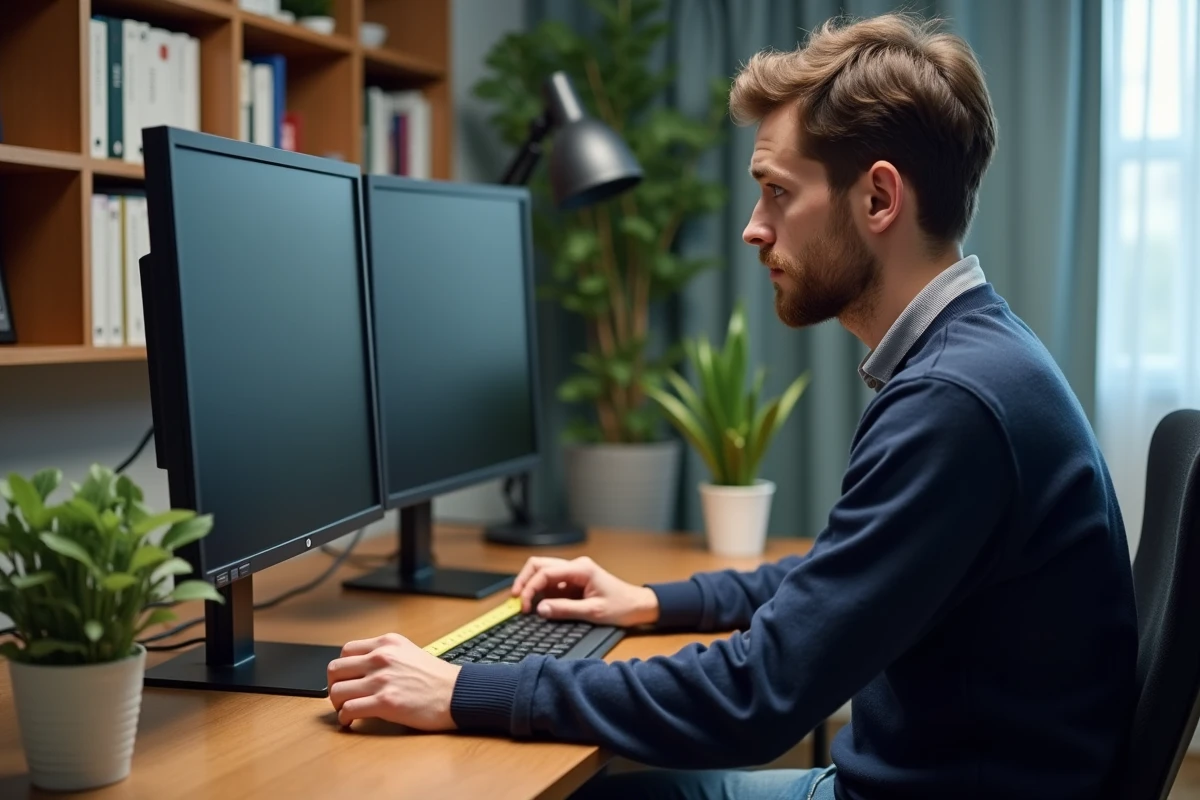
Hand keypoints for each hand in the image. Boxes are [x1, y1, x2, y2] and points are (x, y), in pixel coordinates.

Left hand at [328, 633, 460, 730]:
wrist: (457, 693)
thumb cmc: (436, 678)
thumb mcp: (409, 652)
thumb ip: (385, 655)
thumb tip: (361, 669)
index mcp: (387, 642)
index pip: (346, 650)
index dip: (342, 668)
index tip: (346, 678)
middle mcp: (382, 657)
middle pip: (335, 669)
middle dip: (334, 685)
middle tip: (341, 696)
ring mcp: (382, 679)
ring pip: (337, 691)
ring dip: (338, 704)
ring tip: (346, 710)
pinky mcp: (385, 702)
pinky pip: (349, 710)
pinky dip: (345, 718)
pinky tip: (351, 721)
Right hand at [512, 556, 658, 626]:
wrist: (639, 606)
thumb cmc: (622, 606)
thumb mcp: (593, 612)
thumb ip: (565, 609)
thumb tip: (540, 610)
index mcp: (580, 569)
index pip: (545, 572)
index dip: (530, 588)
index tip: (524, 606)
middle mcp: (575, 566)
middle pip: (539, 565)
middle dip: (524, 581)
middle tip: (516, 600)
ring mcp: (573, 573)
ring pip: (543, 572)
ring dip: (531, 586)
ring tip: (524, 605)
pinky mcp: (573, 583)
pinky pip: (551, 584)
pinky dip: (541, 593)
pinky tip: (537, 605)